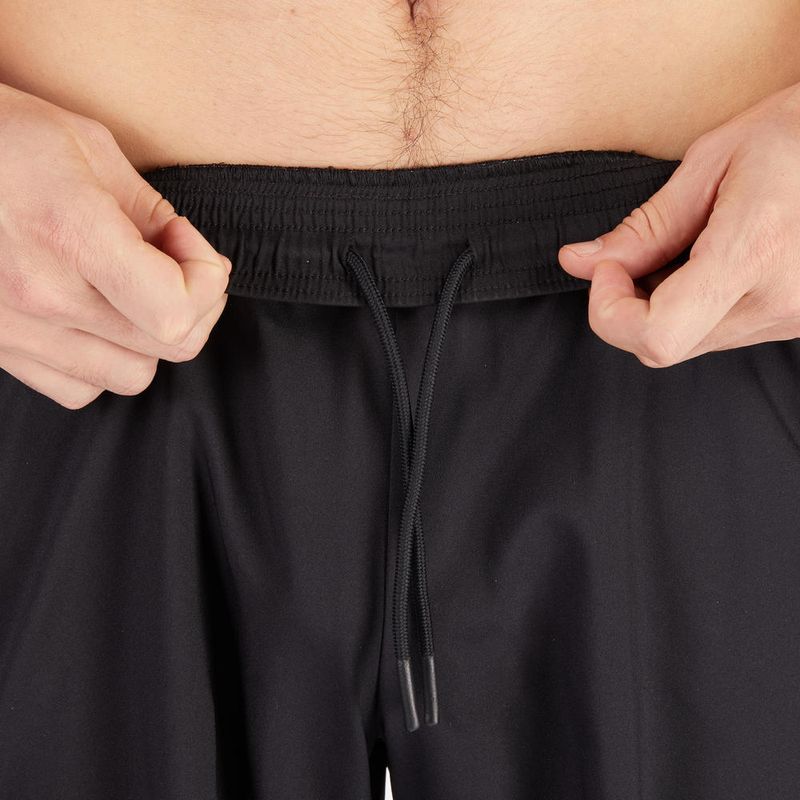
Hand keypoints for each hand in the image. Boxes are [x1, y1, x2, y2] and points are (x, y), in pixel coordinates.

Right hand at [0, 83, 230, 407]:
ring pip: (131, 376)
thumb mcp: (86, 146)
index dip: (206, 277)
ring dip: (153, 338)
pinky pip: (78, 388)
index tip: (187, 240)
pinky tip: (96, 318)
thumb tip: (200, 261)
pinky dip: (103, 362)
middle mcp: (42, 296)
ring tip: (137, 292)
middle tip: (178, 262)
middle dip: (197, 303)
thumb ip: (151, 211)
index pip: (175, 310)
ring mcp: (15, 330)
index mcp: (71, 235)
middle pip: (169, 345)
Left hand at [557, 81, 799, 367]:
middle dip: (627, 307)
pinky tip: (709, 265)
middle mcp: (778, 300)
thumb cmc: (796, 133)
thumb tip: (577, 263)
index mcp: (754, 250)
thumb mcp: (711, 162)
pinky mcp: (794, 324)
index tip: (608, 268)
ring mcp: (792, 319)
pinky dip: (692, 310)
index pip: (657, 335)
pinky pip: (717, 335)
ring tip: (686, 250)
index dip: (612, 312)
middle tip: (637, 258)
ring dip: (660, 308)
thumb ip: (643, 226)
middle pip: (662, 347)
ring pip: (686, 346)